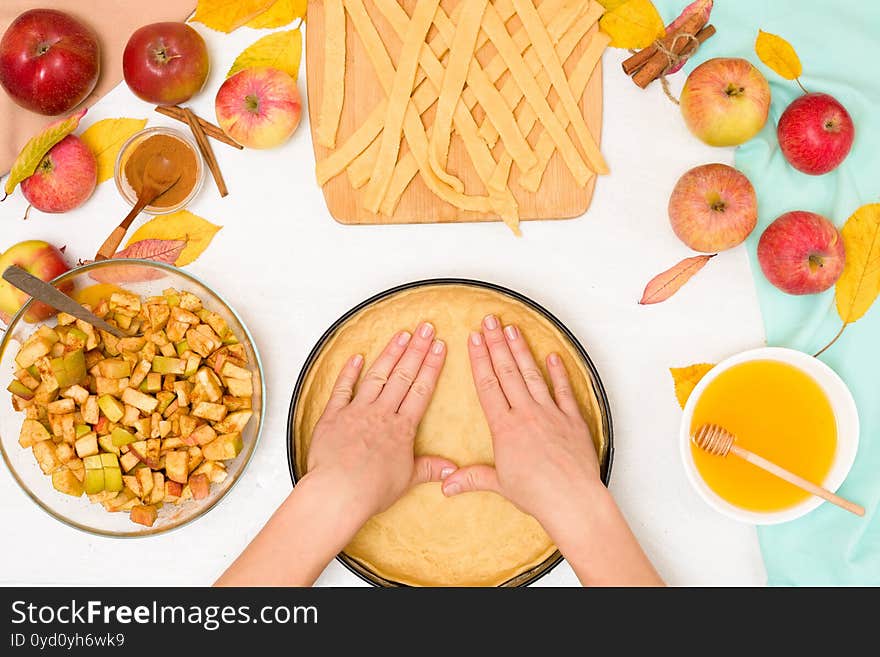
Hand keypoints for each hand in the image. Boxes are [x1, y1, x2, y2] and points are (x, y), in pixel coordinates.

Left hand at [305, 321, 457, 520]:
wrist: (338, 491)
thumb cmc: (371, 490)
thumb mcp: (407, 480)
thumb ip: (430, 469)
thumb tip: (453, 471)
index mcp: (402, 428)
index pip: (421, 390)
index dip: (432, 366)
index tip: (440, 347)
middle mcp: (381, 413)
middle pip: (403, 375)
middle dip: (416, 349)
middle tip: (426, 328)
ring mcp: (357, 411)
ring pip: (377, 375)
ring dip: (390, 353)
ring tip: (402, 334)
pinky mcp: (333, 415)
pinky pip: (342, 388)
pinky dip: (349, 372)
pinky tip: (357, 357)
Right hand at [441, 314, 600, 531]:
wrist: (572, 500)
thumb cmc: (537, 495)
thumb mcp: (499, 484)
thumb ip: (472, 478)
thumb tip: (446, 485)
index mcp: (505, 427)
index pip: (488, 386)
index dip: (480, 360)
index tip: (474, 339)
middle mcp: (526, 414)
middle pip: (507, 372)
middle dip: (497, 344)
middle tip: (490, 321)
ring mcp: (551, 414)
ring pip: (532, 375)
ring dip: (521, 350)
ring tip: (512, 329)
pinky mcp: (572, 420)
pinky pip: (564, 391)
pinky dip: (558, 373)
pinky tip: (552, 356)